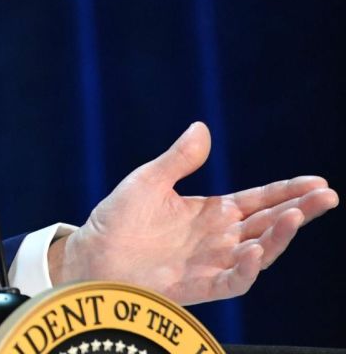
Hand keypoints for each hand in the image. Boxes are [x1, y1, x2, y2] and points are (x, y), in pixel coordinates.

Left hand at [51, 121, 337, 303]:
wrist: (90, 254)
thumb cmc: (117, 219)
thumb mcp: (148, 180)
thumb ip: (178, 159)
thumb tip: (202, 127)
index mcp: (212, 212)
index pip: (260, 200)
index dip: (288, 192)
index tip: (318, 181)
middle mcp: (219, 239)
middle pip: (269, 224)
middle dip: (299, 210)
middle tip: (326, 196)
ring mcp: (211, 263)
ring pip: (259, 253)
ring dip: (279, 237)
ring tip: (294, 216)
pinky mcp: (197, 286)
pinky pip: (231, 282)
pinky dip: (246, 269)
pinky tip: (255, 251)